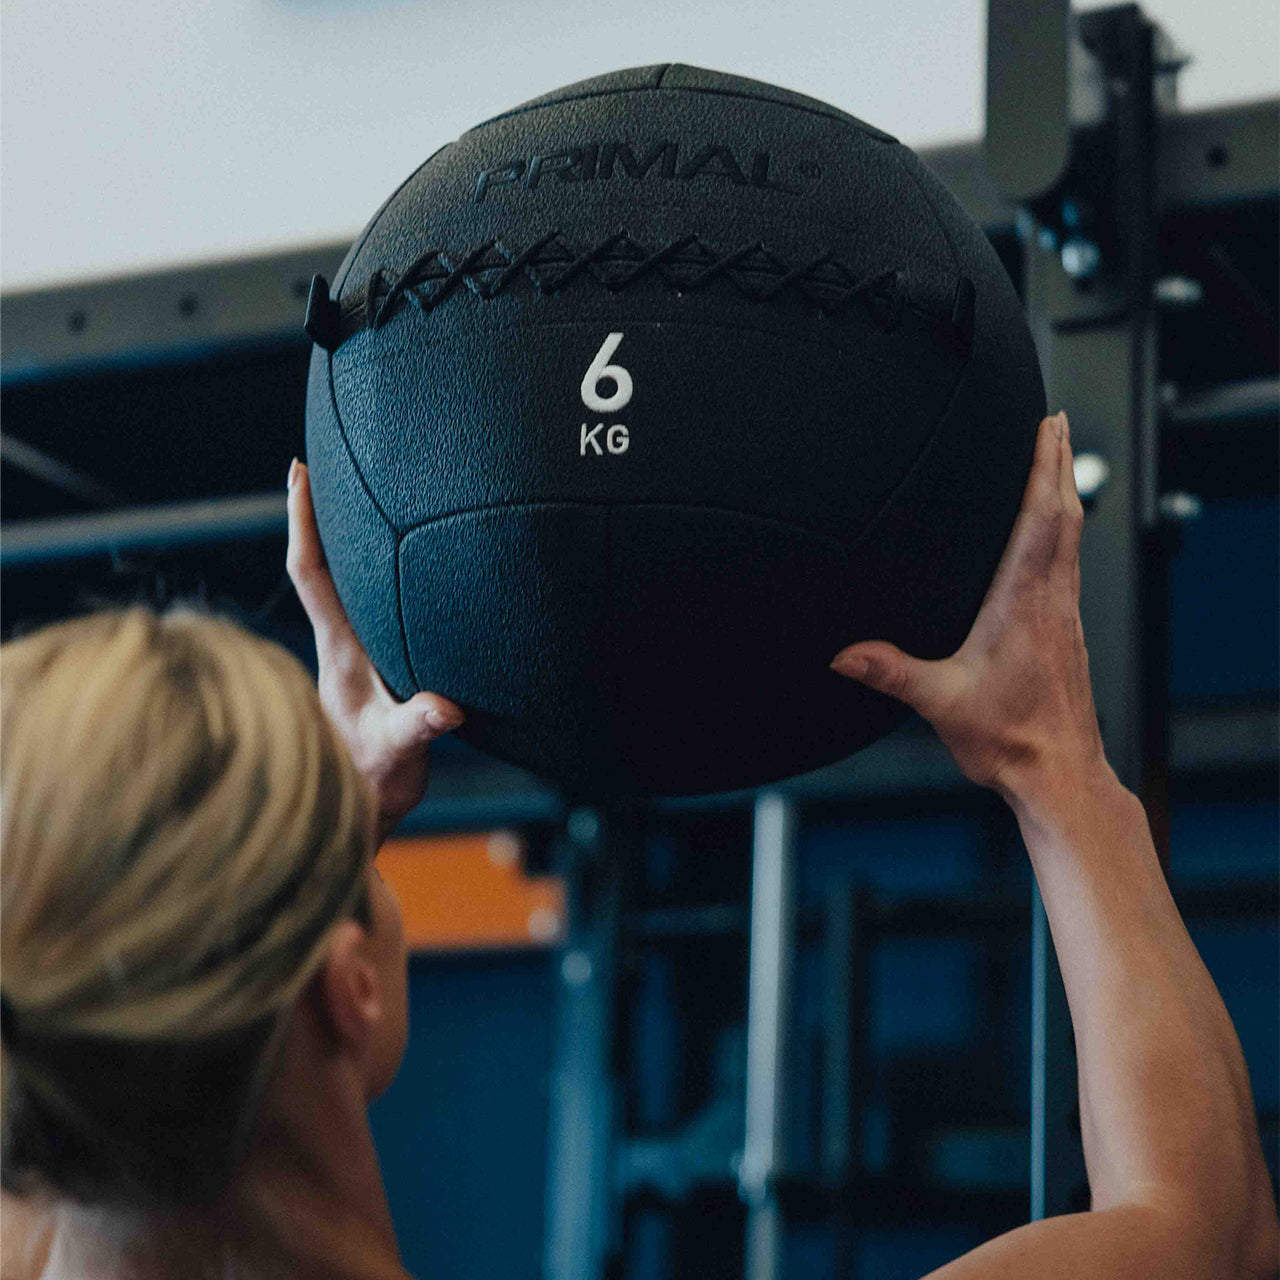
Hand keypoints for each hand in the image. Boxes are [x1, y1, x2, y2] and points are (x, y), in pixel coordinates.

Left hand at [285, 458, 463, 844]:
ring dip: (337, 541)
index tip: (299, 472)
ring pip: (337, 585)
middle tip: (318, 459)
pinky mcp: (366, 668)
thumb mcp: (400, 752)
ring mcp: (350, 655)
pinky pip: (358, 607)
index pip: (313, 572)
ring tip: (348, 495)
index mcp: (342, 650)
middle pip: (318, 564)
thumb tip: (444, 707)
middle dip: (315, 512)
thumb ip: (418, 726)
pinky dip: (361, 575)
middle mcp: (340, 643)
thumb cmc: (371, 779)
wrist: (356, 810)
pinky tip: (383, 565)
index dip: (304, 521)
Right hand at [830, 412, 1107, 806]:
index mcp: (1023, 604)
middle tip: (1057, 422)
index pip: (1040, 519)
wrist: (1060, 773)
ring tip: (1056, 461)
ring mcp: (1065, 615)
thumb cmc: (1011, 740)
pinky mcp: (1067, 631)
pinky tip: (1053, 535)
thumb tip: (843, 653)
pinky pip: (1071, 564)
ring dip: (1066, 491)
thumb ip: (890, 671)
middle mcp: (1052, 601)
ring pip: (1074, 536)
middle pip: (1066, 513)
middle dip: (1060, 462)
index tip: (1048, 426)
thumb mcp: (940, 702)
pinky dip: (1065, 531)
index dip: (1044, 467)